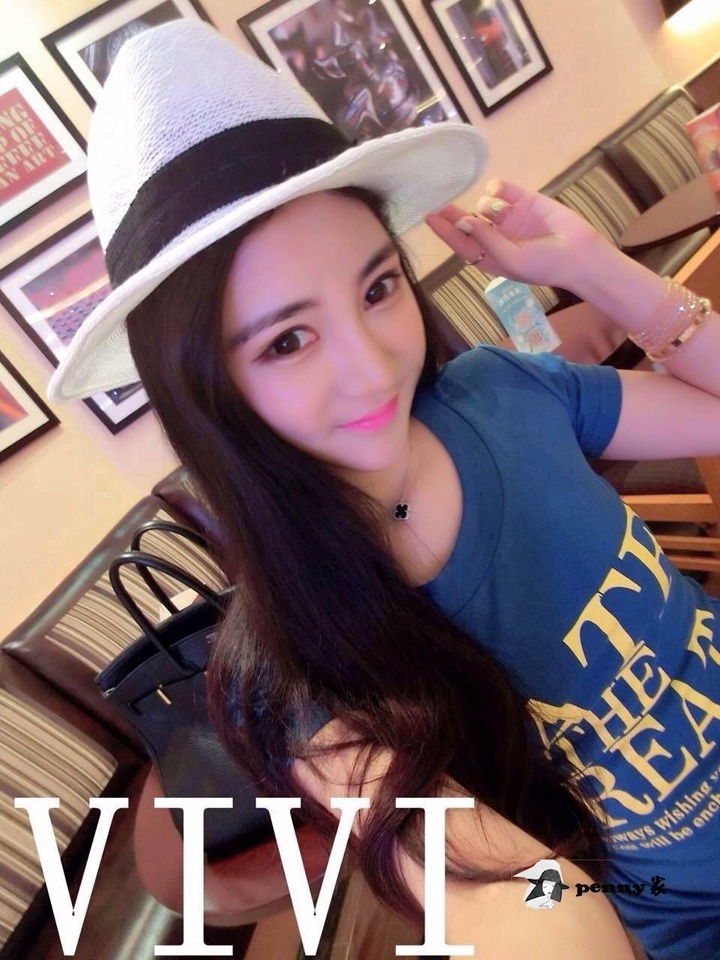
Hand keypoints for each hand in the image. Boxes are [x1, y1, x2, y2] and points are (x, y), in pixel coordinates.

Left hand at [424, 180, 610, 292]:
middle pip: (465, 221)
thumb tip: (463, 221)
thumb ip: (486, 241)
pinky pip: (502, 189)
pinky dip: (499, 190)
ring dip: (488, 206)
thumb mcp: (511, 260)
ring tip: (503, 215)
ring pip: (483, 204)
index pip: (460, 242)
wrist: (579, 254)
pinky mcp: (523, 200)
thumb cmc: (544, 265)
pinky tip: (503, 196)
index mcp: (488, 256)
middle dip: (452, 213)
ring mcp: (508, 217)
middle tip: (438, 203)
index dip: (444, 230)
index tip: (428, 216)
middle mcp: (495, 236)